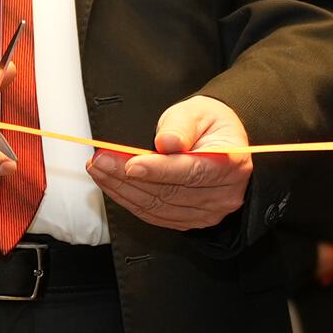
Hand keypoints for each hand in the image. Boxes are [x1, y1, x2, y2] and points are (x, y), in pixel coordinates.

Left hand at [93, 96, 251, 233]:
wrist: (219, 141)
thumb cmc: (209, 125)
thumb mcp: (197, 112)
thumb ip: (181, 126)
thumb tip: (167, 142)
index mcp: (231, 163)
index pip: (191, 171)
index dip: (158, 170)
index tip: (130, 164)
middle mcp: (224, 194)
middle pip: (170, 191)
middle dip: (128, 177)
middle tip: (101, 161)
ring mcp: (208, 212)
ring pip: (158, 207)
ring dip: (123, 190)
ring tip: (100, 169)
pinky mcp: (191, 220)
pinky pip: (155, 215)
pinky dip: (130, 201)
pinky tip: (113, 185)